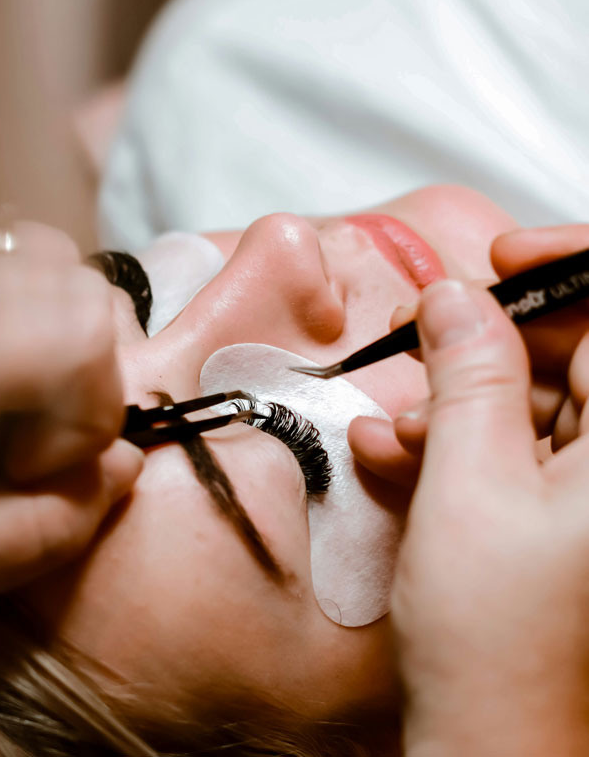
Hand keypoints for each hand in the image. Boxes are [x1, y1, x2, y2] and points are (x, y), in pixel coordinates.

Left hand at [0, 218, 142, 626]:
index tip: (36, 468)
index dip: (92, 410)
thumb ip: (41, 528)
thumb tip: (123, 468)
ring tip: (7, 385)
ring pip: (31, 249)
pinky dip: (11, 295)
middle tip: (32, 429)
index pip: (80, 332)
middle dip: (84, 363)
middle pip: (70, 279)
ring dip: (53, 320)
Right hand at [391, 279, 588, 756]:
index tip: (503, 262)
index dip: (566, 269)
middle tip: (424, 334)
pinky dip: (456, 440)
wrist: (488, 741)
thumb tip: (455, 301)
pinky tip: (401, 452)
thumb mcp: (468, 485)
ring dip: (457, 398)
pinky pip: (513, 446)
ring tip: (399, 423)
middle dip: (488, 340)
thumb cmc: (498, 647)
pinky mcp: (557, 511)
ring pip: (533, 400)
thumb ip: (467, 377)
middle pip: (571, 353)